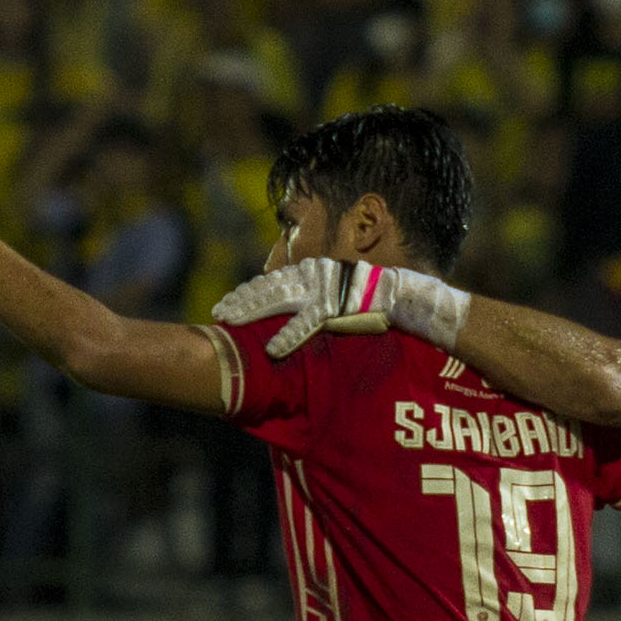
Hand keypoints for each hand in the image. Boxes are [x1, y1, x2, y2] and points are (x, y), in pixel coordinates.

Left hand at [211, 256, 465, 354]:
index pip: (272, 279)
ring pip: (278, 299)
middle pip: (267, 287)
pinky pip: (307, 323)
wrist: (403, 296)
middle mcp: (313, 274)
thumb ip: (314, 298)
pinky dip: (288, 336)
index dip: (247, 291)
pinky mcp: (336, 306)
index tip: (227, 302)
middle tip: (218, 313)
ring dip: (252, 312)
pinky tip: (272, 349)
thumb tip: (293, 309)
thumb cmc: (370, 300)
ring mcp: (323, 288)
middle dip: (241, 301)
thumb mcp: (335, 294)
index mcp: (312, 270)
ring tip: (230, 324)